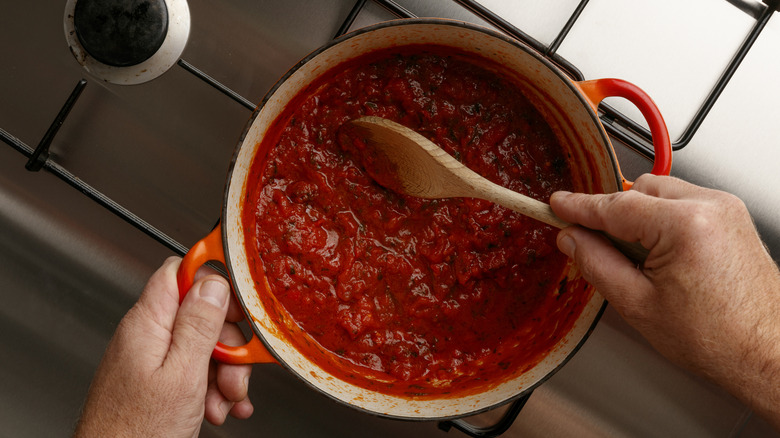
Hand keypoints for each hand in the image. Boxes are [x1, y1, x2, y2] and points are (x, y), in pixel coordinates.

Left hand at [74, 257, 253, 436]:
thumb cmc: (136, 433)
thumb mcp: (182, 375)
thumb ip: (198, 325)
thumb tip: (214, 283)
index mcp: (148, 323)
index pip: (180, 272)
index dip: (213, 281)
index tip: (239, 303)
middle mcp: (147, 336)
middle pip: (200, 314)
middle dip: (228, 344)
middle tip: (236, 372)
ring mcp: (151, 359)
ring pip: (202, 347)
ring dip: (224, 373)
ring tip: (225, 402)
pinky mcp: (156, 382)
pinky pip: (193, 371)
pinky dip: (212, 388)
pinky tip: (219, 408)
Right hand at [550, 174, 779, 425]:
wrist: (766, 354)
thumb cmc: (717, 338)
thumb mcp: (637, 304)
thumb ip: (596, 263)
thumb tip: (572, 239)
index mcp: (685, 225)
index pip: (616, 205)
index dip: (579, 206)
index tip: (557, 204)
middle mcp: (710, 207)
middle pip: (638, 191)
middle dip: (613, 215)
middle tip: (594, 245)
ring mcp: (725, 210)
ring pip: (660, 194)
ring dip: (639, 218)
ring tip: (636, 261)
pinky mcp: (732, 219)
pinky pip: (683, 204)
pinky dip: (662, 222)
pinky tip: (658, 257)